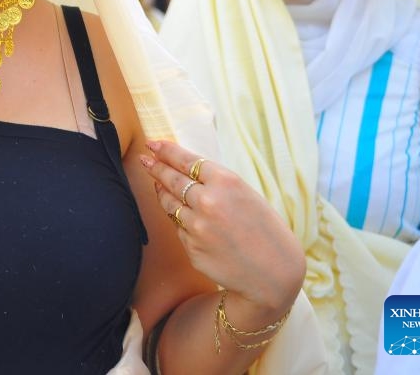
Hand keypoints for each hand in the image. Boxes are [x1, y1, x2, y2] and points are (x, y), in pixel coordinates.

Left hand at [140, 139, 303, 312]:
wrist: (274, 274)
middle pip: (172, 179)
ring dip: (161, 191)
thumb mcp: (247, 196)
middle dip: (156, 167)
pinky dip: (178, 218)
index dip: (166, 151)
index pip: (186, 160)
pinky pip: (179, 227)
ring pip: (170, 203)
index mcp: (226, 182)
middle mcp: (208, 201)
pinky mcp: (191, 247)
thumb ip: (217, 184)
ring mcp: (197, 226)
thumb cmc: (266, 231)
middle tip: (145, 160)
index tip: (152, 144)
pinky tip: (179, 213)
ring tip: (156, 182)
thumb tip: (186, 172)